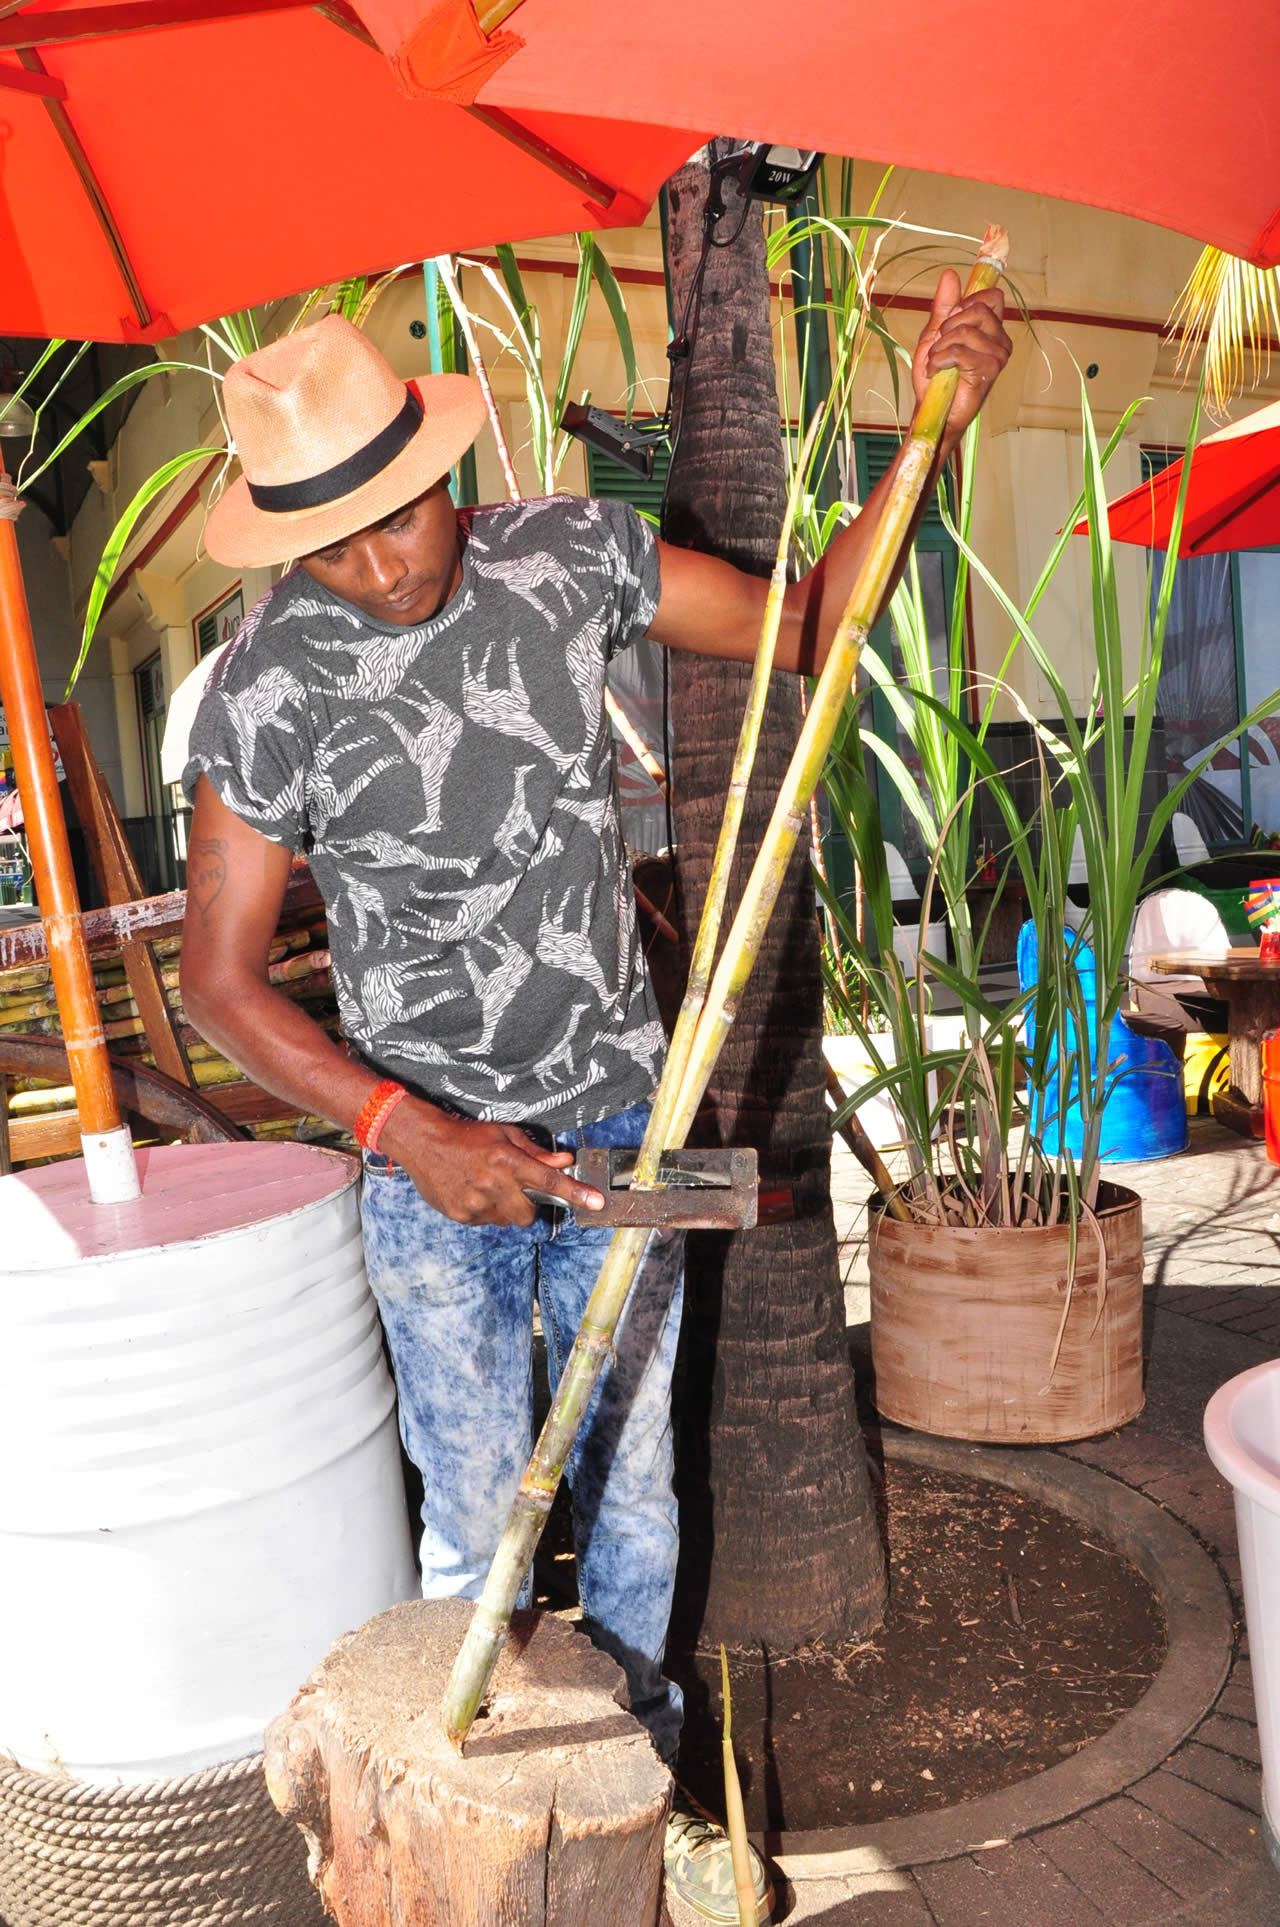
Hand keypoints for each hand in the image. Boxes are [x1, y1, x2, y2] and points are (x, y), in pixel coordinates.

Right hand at [379, 1097, 605, 1225]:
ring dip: (506, 1209)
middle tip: (515, 1188)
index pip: (549, 1181)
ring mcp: (475, 1203)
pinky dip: (485, 1211)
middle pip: (529, 1214)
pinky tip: (473, 1192)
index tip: (597, 1202)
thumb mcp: (504, 1134)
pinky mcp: (461, 1215)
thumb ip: (536, 1152)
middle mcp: (493, 1184)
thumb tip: (564, 1160)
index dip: (576, 1193)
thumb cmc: (467, 1135)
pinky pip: (486, 1222)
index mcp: (507, 1160)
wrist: (423, 1142)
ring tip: (488, 1187)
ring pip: (507, 1220)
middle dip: (528, 1205)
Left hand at [912, 270, 1010, 454]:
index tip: (948, 323)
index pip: (991, 296)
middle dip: (948, 325)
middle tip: (939, 346)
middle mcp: (1000, 340)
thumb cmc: (938, 376)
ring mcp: (997, 355)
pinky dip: (940, 360)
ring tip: (937, 363)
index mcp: (992, 328)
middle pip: (978, 308)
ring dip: (940, 347)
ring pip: (964, 330)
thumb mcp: (936, 334)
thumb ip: (944, 306)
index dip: (965, 303)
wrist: (934, 410)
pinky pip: (959, 351)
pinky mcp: (988, 370)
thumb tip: (950, 274)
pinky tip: (938, 372)